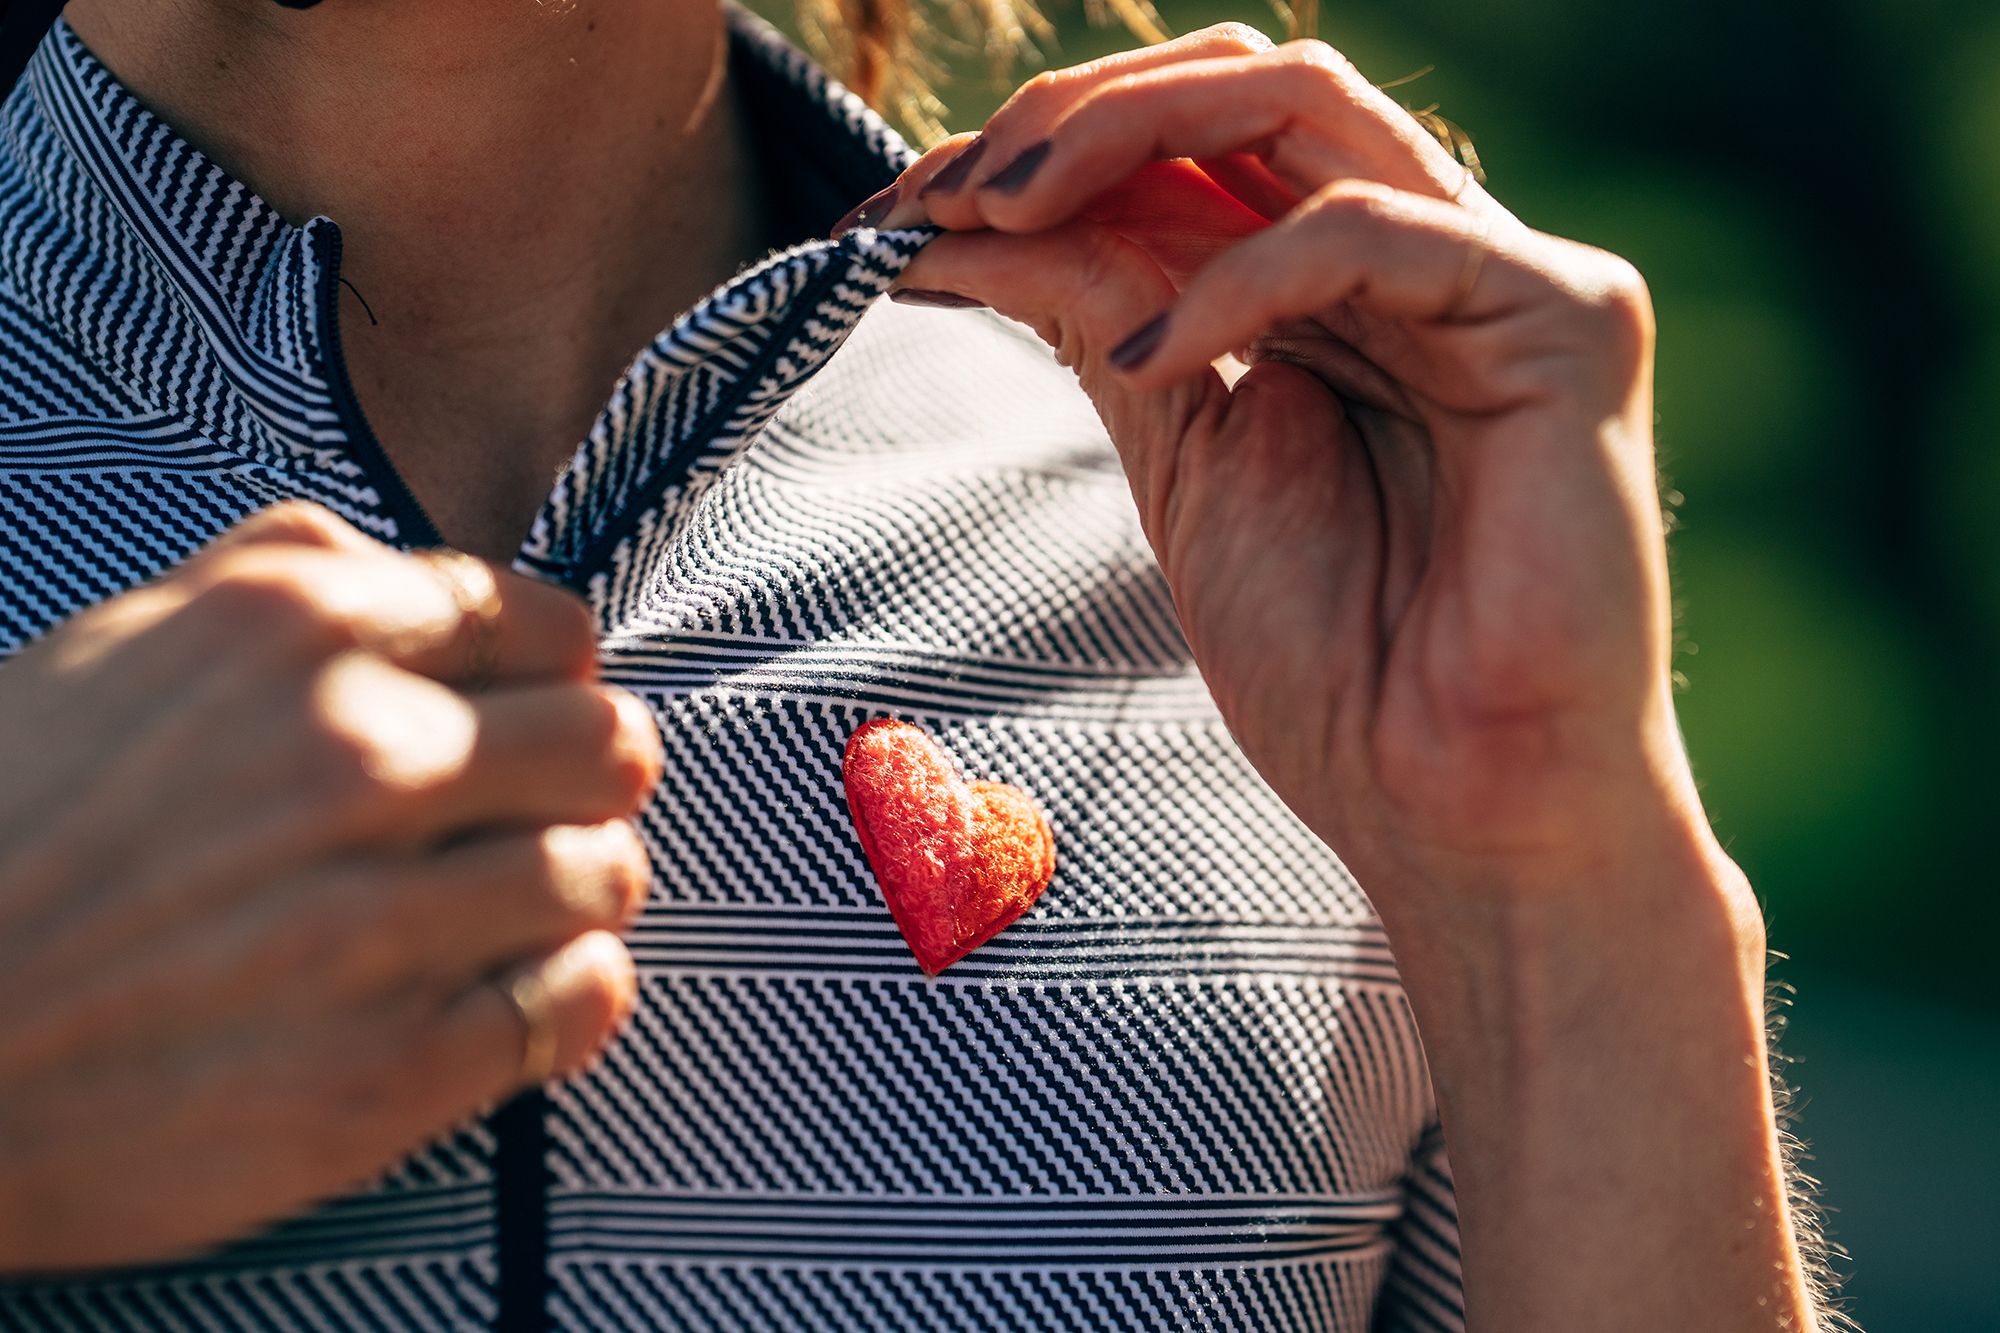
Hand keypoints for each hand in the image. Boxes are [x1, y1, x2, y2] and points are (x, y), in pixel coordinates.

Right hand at [0, 503, 660, 1272]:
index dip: (556, 669)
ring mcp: (377, 917)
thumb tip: (385, 559)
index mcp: (289, 634)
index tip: (543, 703)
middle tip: (554, 808)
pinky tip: (525, 996)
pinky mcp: (389, 1066)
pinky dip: (574, 995)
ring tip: (529, 909)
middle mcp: (353, 758)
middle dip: (591, 773)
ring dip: (582, 887)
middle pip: (604, 741)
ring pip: (604, 870)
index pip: (533, 621)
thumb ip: (261, 577)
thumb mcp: (104, 652)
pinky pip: (579, 1002)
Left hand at [867, 31, 1818, 1326]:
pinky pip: (1371, 232)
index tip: (894, 215)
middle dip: (1068, 116)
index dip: (1038, 154)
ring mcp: (1496, 276)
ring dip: (1124, 131)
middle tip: (937, 191)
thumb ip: (1105, 320)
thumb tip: (957, 223)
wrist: (1457, 814)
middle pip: (1235, 91)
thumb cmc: (1338, 666)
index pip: (1185, 150)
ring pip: (1300, 98)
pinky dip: (1237, 278)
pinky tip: (1154, 359)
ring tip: (999, 210)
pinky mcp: (1567, 319)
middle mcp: (1415, 259)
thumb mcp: (1181, 455)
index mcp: (1334, 293)